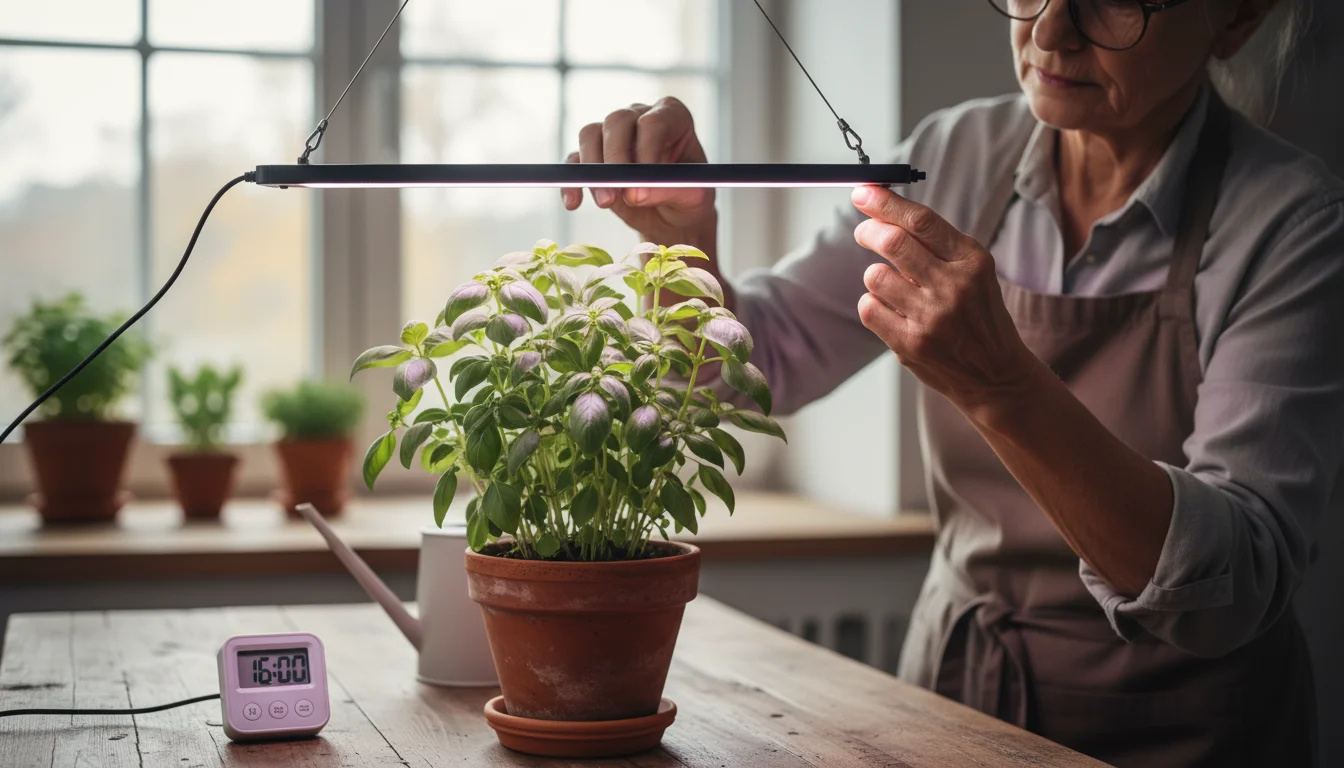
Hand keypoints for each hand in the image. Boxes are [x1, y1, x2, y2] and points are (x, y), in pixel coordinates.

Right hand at [562, 97, 717, 250]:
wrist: (672, 215)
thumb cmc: (688, 198)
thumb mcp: (692, 198)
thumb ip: (669, 190)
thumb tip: (635, 193)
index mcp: (672, 116)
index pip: (653, 122)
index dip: (645, 150)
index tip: (642, 182)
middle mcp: (639, 117)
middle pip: (617, 122)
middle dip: (615, 160)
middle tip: (618, 194)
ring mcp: (613, 134)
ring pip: (590, 135)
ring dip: (593, 170)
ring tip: (606, 202)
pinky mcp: (593, 157)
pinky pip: (574, 161)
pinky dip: (571, 181)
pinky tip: (574, 203)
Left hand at [850, 185, 1040, 421]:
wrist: (996, 375)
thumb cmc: (978, 315)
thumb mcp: (973, 272)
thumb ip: (935, 245)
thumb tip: (882, 212)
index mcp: (971, 261)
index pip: (921, 221)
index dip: (885, 203)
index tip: (862, 192)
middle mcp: (953, 286)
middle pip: (893, 242)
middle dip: (869, 231)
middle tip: (864, 232)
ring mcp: (931, 318)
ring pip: (875, 276)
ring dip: (876, 276)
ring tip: (893, 287)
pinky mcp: (910, 344)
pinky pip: (869, 308)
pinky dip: (873, 304)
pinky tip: (893, 311)